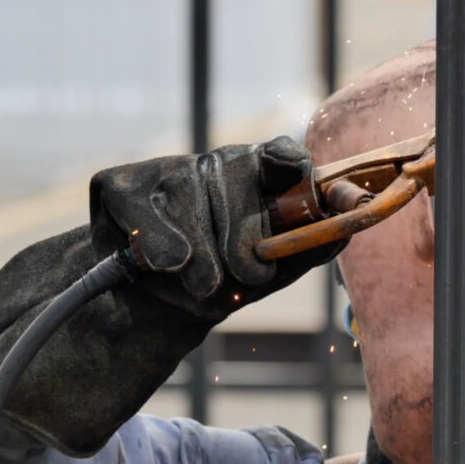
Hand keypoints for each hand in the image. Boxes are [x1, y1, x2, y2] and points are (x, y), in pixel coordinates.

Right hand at [90, 136, 344, 320]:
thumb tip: (346, 230)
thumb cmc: (219, 284)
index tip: (294, 173)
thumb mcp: (267, 273)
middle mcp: (215, 164)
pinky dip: (159, 244)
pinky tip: (167, 265)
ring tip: (203, 284)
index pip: (279, 154)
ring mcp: (167, 169)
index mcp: (257, 178)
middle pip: (237, 178)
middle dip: (243, 236)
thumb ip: (305, 250)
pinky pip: (146, 209)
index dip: (289, 161)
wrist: (149, 310)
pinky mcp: (118, 183)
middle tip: (248, 275)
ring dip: (201, 255)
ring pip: (188, 196)